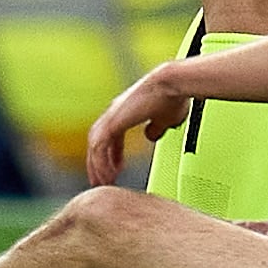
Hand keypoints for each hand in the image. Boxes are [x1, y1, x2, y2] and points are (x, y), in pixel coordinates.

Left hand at [83, 63, 186, 185]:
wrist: (171, 83)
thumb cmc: (173, 96)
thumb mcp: (166, 119)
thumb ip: (156, 128)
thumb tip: (151, 136)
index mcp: (125, 111)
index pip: (111, 137)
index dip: (113, 154)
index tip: (116, 168)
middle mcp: (114, 113)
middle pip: (98, 143)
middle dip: (99, 163)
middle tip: (102, 180)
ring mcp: (111, 117)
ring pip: (95, 147)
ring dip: (98, 167)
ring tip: (103, 183)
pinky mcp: (112, 122)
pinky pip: (99, 149)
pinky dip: (102, 164)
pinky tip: (108, 176)